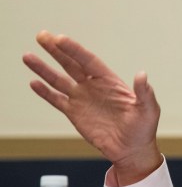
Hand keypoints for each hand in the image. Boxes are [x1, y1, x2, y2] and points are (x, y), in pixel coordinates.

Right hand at [22, 31, 162, 185]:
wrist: (131, 150)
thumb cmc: (143, 129)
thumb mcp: (149, 110)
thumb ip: (144, 93)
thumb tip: (142, 74)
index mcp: (110, 81)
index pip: (89, 61)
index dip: (75, 50)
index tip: (60, 39)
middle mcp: (94, 86)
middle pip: (71, 64)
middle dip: (56, 50)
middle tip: (42, 36)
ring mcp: (82, 99)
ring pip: (59, 80)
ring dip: (43, 69)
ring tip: (27, 56)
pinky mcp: (74, 113)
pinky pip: (57, 100)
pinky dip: (45, 92)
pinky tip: (33, 83)